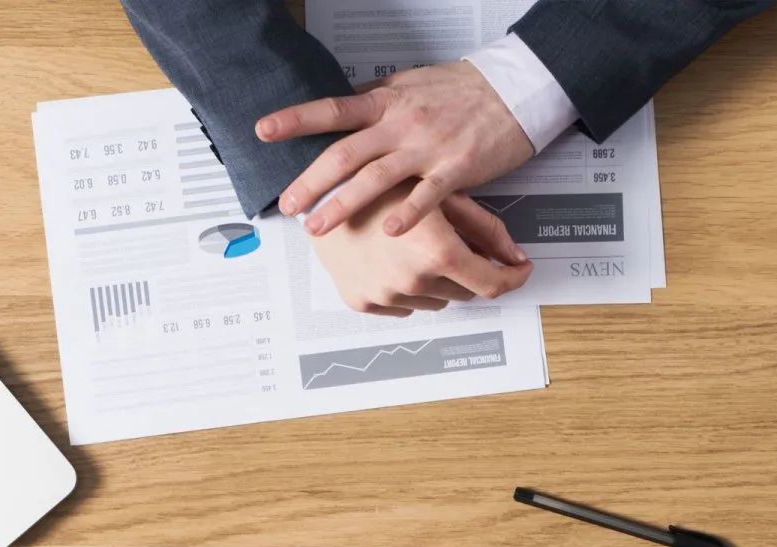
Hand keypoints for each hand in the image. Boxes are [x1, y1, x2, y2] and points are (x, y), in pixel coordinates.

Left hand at [258, 62, 534, 235]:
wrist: (513, 89)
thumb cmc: (462, 89)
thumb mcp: (410, 84)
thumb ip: (376, 100)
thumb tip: (344, 107)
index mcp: (386, 102)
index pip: (332, 110)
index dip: (296, 120)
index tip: (263, 131)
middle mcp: (401, 123)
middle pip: (345, 153)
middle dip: (311, 181)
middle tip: (286, 204)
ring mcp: (427, 146)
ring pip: (376, 178)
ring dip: (342, 204)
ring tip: (317, 227)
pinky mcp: (455, 167)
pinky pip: (427, 195)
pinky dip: (408, 214)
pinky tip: (390, 232)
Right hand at [310, 182, 529, 314]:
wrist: (322, 188)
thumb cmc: (384, 181)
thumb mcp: (443, 194)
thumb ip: (486, 229)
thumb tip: (516, 257)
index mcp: (439, 252)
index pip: (492, 284)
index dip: (512, 279)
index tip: (519, 271)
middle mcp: (414, 281)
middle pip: (464, 292)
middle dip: (467, 270)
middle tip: (452, 240)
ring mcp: (386, 296)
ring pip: (435, 301)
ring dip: (437, 280)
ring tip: (416, 245)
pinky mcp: (363, 302)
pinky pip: (402, 305)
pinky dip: (407, 288)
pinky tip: (393, 258)